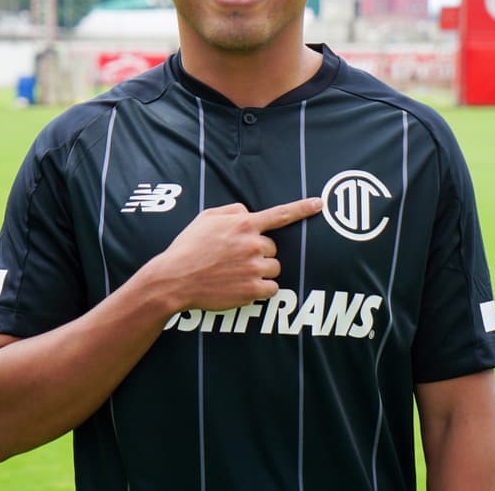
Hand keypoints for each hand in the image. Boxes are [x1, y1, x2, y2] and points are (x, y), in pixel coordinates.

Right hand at [148, 197, 322, 311]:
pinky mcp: (252, 290)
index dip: (303, 208)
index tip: (320, 204)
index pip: (280, 214)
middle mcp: (252, 244)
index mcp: (243, 224)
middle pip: (273, 248)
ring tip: (236, 274)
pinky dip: (262, 289)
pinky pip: (272, 288)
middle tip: (235, 259)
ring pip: (274, 268)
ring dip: (261, 271)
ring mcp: (254, 268)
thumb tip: (249, 214)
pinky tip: (242, 287)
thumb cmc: (188, 248)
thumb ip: (232, 212)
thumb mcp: (206, 218)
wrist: (174, 279)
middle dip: (260, 253)